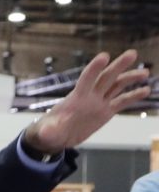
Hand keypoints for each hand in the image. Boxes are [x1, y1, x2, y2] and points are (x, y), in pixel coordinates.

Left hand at [24, 49, 150, 153]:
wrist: (56, 137)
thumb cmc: (48, 131)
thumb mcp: (47, 132)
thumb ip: (49, 130)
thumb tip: (46, 132)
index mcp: (76, 98)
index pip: (86, 79)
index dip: (94, 68)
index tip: (104, 56)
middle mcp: (90, 97)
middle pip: (106, 78)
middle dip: (118, 66)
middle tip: (132, 53)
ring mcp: (99, 103)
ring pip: (116, 86)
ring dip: (130, 78)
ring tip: (145, 72)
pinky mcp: (105, 112)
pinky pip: (121, 102)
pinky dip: (133, 96)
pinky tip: (146, 90)